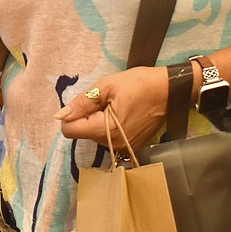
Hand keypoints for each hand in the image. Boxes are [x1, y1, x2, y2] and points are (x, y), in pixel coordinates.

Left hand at [55, 66, 169, 150]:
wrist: (169, 91)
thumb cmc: (139, 84)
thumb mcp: (106, 86)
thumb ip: (81, 102)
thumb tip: (60, 115)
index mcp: (105, 130)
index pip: (69, 131)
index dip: (71, 115)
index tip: (84, 103)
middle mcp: (112, 144)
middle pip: (83, 132)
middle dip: (87, 116)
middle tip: (105, 100)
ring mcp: (123, 147)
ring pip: (95, 134)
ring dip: (99, 120)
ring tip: (116, 105)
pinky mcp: (131, 146)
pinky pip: (109, 137)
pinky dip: (109, 125)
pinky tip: (123, 113)